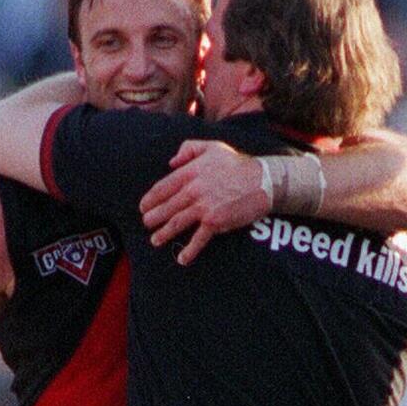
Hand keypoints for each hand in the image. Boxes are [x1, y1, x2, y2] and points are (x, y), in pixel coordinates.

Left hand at [139, 140, 267, 264]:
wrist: (262, 181)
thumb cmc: (237, 163)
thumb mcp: (212, 147)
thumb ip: (188, 149)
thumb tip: (171, 162)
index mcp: (190, 172)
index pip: (162, 187)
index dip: (150, 199)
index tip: (143, 206)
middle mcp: (193, 190)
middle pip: (166, 207)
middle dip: (153, 217)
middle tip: (146, 224)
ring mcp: (203, 207)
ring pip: (177, 223)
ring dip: (164, 233)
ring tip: (155, 240)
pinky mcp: (215, 222)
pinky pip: (198, 238)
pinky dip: (189, 250)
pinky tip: (181, 259)